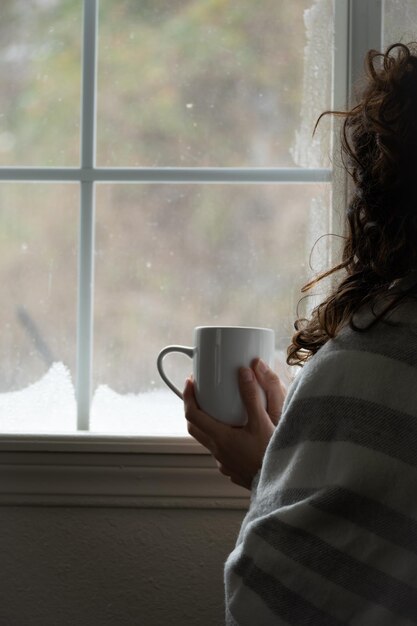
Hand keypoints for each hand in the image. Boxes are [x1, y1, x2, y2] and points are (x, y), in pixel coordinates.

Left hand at [183, 358, 286, 489]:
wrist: (282, 485)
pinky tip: (237, 433)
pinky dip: (222, 438)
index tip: (190, 382)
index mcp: (221, 438)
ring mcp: (224, 462)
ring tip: (220, 410)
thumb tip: (243, 372)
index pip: (193, 415)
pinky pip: (220, 450)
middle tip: (199, 394)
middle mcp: (218, 451)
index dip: (188, 397)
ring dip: (208, 424)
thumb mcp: (263, 422)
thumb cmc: (272, 456)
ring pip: (208, 440)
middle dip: (193, 409)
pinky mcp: (233, 469)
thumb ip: (252, 397)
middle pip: (195, 428)